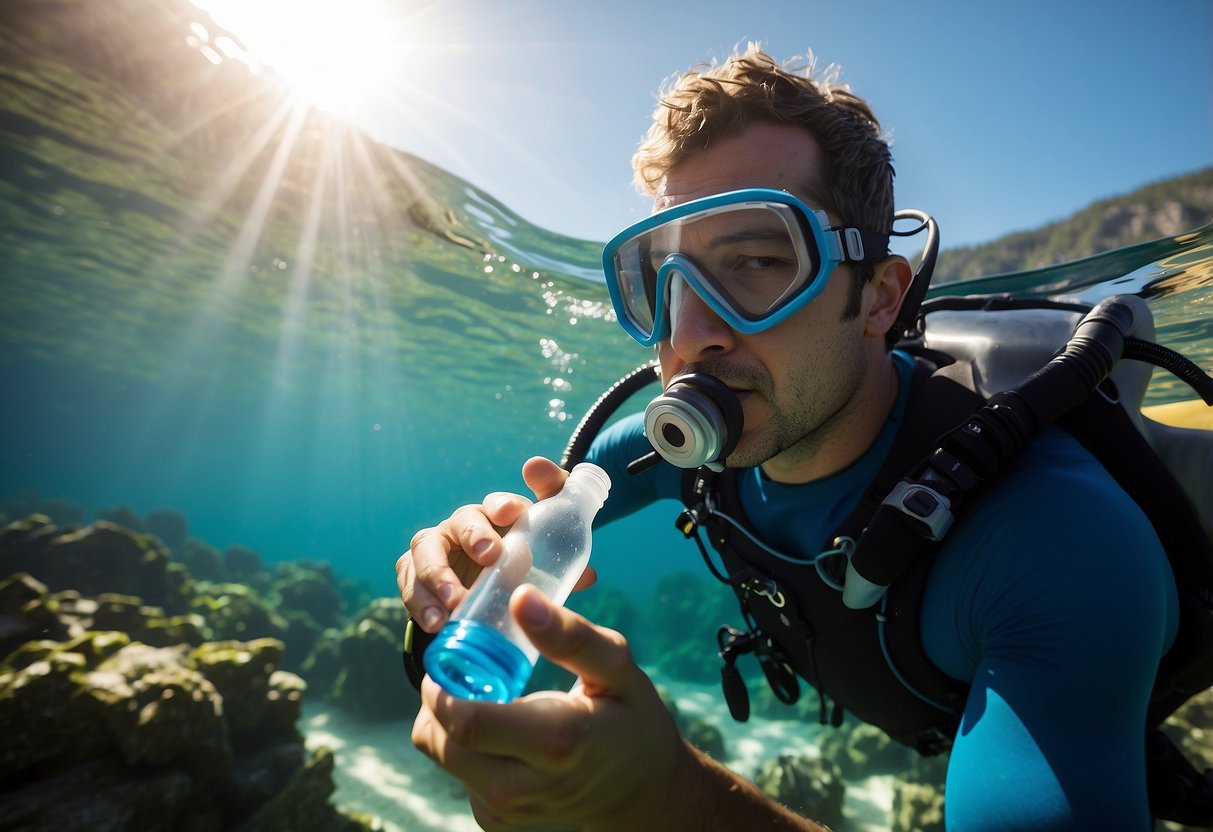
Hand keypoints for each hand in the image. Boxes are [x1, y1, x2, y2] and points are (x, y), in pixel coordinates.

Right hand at [397, 457, 596, 632]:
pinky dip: (420, 601)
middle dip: (475, 534)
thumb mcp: (541, 567)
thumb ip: (565, 565)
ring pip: (427, 547)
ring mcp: (436, 547)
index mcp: (499, 520)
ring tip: (454, 602)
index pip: (504, 503)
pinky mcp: (413, 574)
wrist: (471, 595)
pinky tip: (436, 622)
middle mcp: (466, 526)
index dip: (508, 503)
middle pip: (464, 518)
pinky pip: (409, 580)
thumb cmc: (514, 571)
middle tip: (489, 557)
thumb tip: (588, 576)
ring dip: (438, 573)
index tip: (513, 512)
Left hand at [411, 585, 687, 830]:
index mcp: (555, 742)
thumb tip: (520, 598)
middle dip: (438, 701)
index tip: (448, 657)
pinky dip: (466, 748)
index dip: (441, 686)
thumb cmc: (630, 720)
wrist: (641, 792)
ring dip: (449, 722)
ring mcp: (507, 811)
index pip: (466, 721)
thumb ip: (570, 635)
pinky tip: (500, 733)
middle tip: (463, 672)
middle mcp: (523, 787)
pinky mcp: (496, 821)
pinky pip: (457, 774)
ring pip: (441, 756)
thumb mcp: (616, 669)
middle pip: (440, 742)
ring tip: (487, 700)